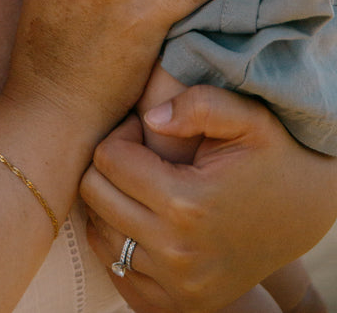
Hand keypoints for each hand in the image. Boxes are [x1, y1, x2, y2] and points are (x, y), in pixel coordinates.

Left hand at [80, 88, 336, 310]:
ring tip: (144, 185)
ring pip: (99, 232)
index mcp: (188, 204)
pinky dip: (120, 240)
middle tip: (142, 156)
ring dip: (112, 202)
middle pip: (94, 194)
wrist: (301, 214)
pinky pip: (115, 269)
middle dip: (110, 165)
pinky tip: (146, 218)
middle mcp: (177, 253)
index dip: (123, 134)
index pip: (107, 158)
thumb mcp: (250, 118)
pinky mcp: (177, 305)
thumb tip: (149, 118)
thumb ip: (199, 103)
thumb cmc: (271, 158)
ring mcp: (177, 286)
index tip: (146, 131)